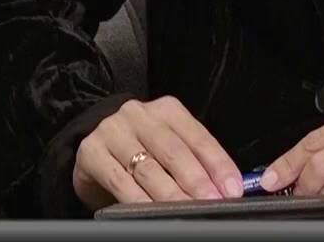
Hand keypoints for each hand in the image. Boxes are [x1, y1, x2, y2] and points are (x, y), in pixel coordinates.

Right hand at [72, 95, 244, 209]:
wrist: (95, 150)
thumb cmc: (141, 152)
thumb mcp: (170, 149)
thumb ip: (196, 162)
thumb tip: (227, 189)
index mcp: (166, 111)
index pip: (198, 137)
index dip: (218, 165)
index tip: (232, 189)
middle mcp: (139, 115)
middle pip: (173, 151)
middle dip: (196, 181)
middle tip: (212, 202)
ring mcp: (113, 130)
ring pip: (147, 168)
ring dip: (170, 195)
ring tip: (186, 211)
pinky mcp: (91, 150)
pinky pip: (119, 180)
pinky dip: (138, 200)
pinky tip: (151, 212)